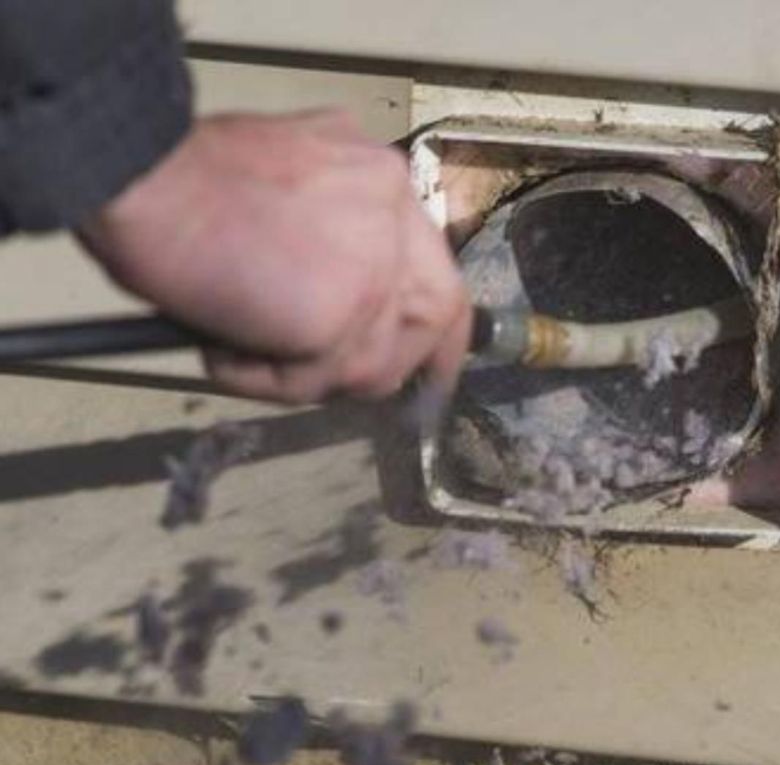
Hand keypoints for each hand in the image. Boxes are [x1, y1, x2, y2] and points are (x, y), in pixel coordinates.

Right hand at [80, 110, 470, 402]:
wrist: (141, 174)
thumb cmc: (189, 174)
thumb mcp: (292, 168)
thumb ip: (335, 217)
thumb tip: (334, 279)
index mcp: (385, 182)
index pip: (438, 269)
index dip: (431, 327)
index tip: (422, 361)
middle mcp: (394, 221)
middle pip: (434, 319)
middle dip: (389, 363)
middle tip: (332, 380)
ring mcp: (374, 271)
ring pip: (370, 364)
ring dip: (304, 374)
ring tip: (240, 345)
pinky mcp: (338, 315)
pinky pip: (311, 380)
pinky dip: (260, 380)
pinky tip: (221, 348)